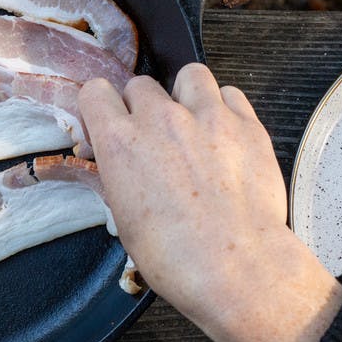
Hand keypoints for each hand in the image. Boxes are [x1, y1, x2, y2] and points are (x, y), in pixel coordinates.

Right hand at [79, 63, 341, 341]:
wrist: (233, 266)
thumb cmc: (171, 254)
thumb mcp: (123, 216)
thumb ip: (112, 176)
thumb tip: (105, 160)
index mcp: (119, 142)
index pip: (94, 91)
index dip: (99, 108)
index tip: (107, 125)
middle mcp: (159, 119)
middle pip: (139, 85)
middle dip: (140, 107)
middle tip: (151, 137)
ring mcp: (206, 116)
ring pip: (188, 75)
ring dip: (184, 95)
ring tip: (191, 123)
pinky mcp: (246, 124)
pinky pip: (230, 94)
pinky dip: (223, 107)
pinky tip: (223, 134)